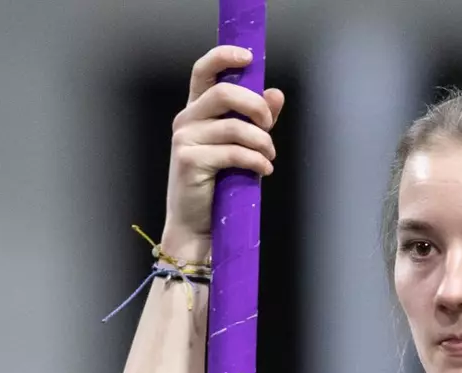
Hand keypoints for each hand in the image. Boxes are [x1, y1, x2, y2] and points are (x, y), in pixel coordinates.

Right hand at [163, 45, 285, 260]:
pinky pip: (234, 152)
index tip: (249, 58)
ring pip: (235, 127)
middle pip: (225, 94)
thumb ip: (256, 120)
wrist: (198, 225)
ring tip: (269, 158)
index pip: (203, 71)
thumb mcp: (240, 146)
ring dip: (262, 143)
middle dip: (257, 108)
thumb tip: (276, 93)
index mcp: (196, 110)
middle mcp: (186, 120)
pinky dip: (257, 161)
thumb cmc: (220, 185)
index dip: (224, 57)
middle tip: (269, 126)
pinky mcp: (191, 161)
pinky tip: (264, 171)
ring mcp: (185, 140)